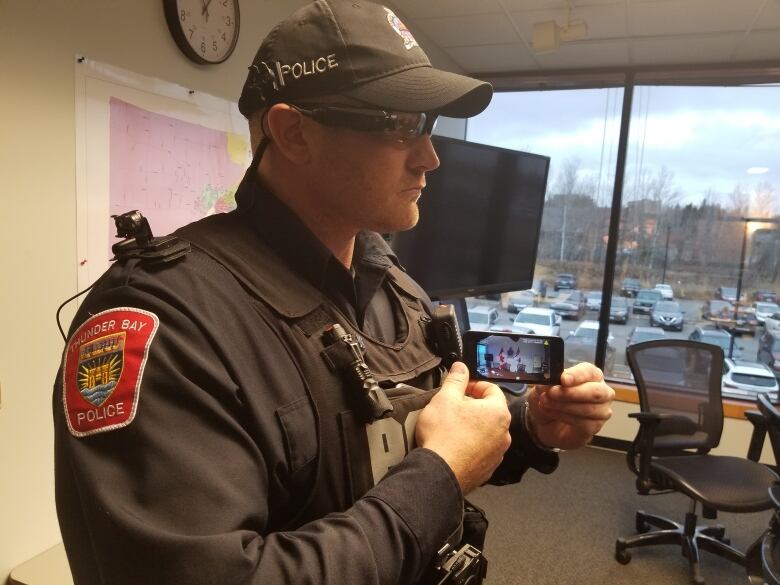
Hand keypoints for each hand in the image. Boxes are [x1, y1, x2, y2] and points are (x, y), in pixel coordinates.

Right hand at [415, 362, 510, 493]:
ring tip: (451, 427)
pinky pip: (482, 450)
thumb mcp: (445, 398)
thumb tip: (461, 367)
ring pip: (486, 432)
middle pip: (490, 411)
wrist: (439, 472)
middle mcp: (503, 433)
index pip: (492, 389)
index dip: (474, 385)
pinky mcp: (488, 469)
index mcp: (497, 412)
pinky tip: (454, 445)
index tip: (461, 387)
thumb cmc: (444, 435)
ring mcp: (497, 453)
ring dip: (472, 426)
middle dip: (472, 406)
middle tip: (453, 406)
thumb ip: (456, 379)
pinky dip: (471, 445)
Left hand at [527, 362, 613, 449]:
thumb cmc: (550, 399)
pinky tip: (552, 412)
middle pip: (595, 392)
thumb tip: (548, 382)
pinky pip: (583, 423)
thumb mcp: (543, 387)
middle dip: (571, 393)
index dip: (577, 375)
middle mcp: (601, 391)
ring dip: (563, 406)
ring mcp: (601, 410)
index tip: (563, 379)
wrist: (546, 421)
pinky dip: (563, 416)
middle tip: (552, 393)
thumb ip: (547, 382)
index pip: (589, 371)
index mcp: (591, 375)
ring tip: (546, 402)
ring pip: (588, 409)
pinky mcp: (594, 426)